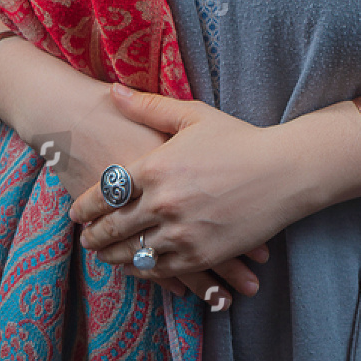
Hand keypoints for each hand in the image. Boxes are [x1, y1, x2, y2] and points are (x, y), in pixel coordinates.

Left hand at [41, 83, 264, 312]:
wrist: (284, 172)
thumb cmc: (239, 139)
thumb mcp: (193, 116)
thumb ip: (149, 106)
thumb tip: (112, 90)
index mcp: (156, 167)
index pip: (105, 192)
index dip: (85, 207)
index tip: (75, 213)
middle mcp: (163, 203)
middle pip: (113, 228)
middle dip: (93, 236)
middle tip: (85, 239)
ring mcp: (182, 233)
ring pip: (133, 253)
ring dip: (112, 257)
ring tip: (103, 256)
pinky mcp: (202, 254)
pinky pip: (161, 269)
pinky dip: (143, 270)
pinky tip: (136, 267)